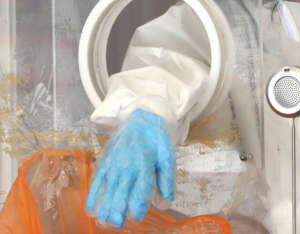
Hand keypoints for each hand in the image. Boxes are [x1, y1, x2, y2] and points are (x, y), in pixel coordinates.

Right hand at [86, 109, 174, 227]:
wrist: (140, 118)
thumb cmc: (155, 140)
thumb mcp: (167, 156)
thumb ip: (166, 179)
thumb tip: (167, 200)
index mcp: (144, 166)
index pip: (139, 191)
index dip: (137, 207)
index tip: (137, 217)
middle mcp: (126, 167)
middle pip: (120, 195)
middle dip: (118, 213)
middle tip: (118, 225)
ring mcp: (113, 165)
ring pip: (107, 191)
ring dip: (105, 208)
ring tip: (106, 222)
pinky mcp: (104, 162)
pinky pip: (96, 181)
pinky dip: (93, 195)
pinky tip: (91, 209)